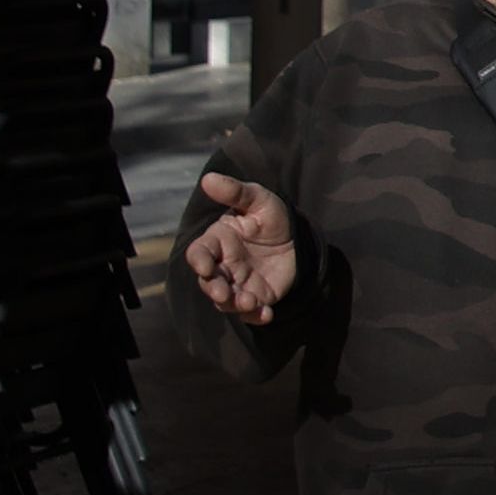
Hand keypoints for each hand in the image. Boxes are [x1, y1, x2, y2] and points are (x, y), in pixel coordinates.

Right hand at [183, 171, 298, 321]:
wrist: (296, 237)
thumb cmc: (270, 215)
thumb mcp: (258, 199)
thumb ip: (236, 192)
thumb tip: (209, 178)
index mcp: (218, 241)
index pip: (199, 253)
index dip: (199, 261)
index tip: (206, 267)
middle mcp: (223, 265)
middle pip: (209, 282)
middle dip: (213, 289)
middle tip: (223, 293)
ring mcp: (238, 283)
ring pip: (227, 300)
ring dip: (234, 304)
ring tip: (249, 302)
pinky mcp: (257, 296)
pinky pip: (252, 312)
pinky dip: (256, 316)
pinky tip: (267, 315)